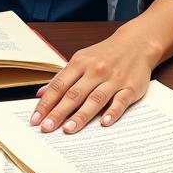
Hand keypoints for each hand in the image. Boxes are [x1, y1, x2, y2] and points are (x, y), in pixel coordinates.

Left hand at [30, 27, 157, 133]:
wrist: (136, 43)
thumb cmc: (105, 54)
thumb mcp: (80, 60)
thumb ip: (62, 77)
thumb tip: (41, 94)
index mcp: (80, 63)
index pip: (59, 86)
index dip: (46, 103)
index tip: (36, 119)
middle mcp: (95, 71)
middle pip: (74, 94)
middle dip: (59, 112)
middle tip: (47, 127)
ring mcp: (113, 79)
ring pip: (95, 99)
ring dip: (81, 115)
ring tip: (68, 129)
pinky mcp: (130, 87)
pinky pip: (121, 101)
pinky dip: (113, 111)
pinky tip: (105, 122)